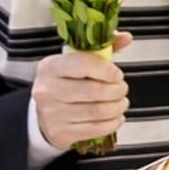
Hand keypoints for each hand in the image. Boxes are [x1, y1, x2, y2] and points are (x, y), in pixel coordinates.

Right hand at [32, 31, 131, 150]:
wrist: (43, 115)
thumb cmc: (64, 84)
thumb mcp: (76, 61)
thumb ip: (102, 47)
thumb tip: (126, 37)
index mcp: (51, 66)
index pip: (84, 64)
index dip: (107, 69)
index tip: (117, 74)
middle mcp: (48, 90)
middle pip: (94, 90)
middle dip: (117, 90)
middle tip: (122, 88)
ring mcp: (53, 113)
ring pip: (97, 111)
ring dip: (117, 107)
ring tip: (121, 102)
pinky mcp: (62, 132)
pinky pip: (95, 129)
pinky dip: (112, 123)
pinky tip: (115, 117)